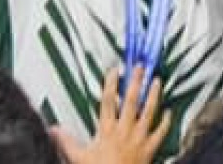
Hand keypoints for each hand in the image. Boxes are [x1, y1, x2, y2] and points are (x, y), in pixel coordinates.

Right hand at [52, 66, 167, 163]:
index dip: (111, 84)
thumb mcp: (78, 158)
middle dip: (135, 82)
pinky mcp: (150, 148)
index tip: (114, 70)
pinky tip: (169, 112)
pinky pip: (161, 132)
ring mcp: (139, 138)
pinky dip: (166, 121)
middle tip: (140, 67)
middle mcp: (125, 130)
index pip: (108, 101)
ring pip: (148, 112)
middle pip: (131, 101)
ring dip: (153, 95)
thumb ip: (66, 142)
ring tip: (157, 82)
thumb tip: (53, 130)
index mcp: (107, 130)